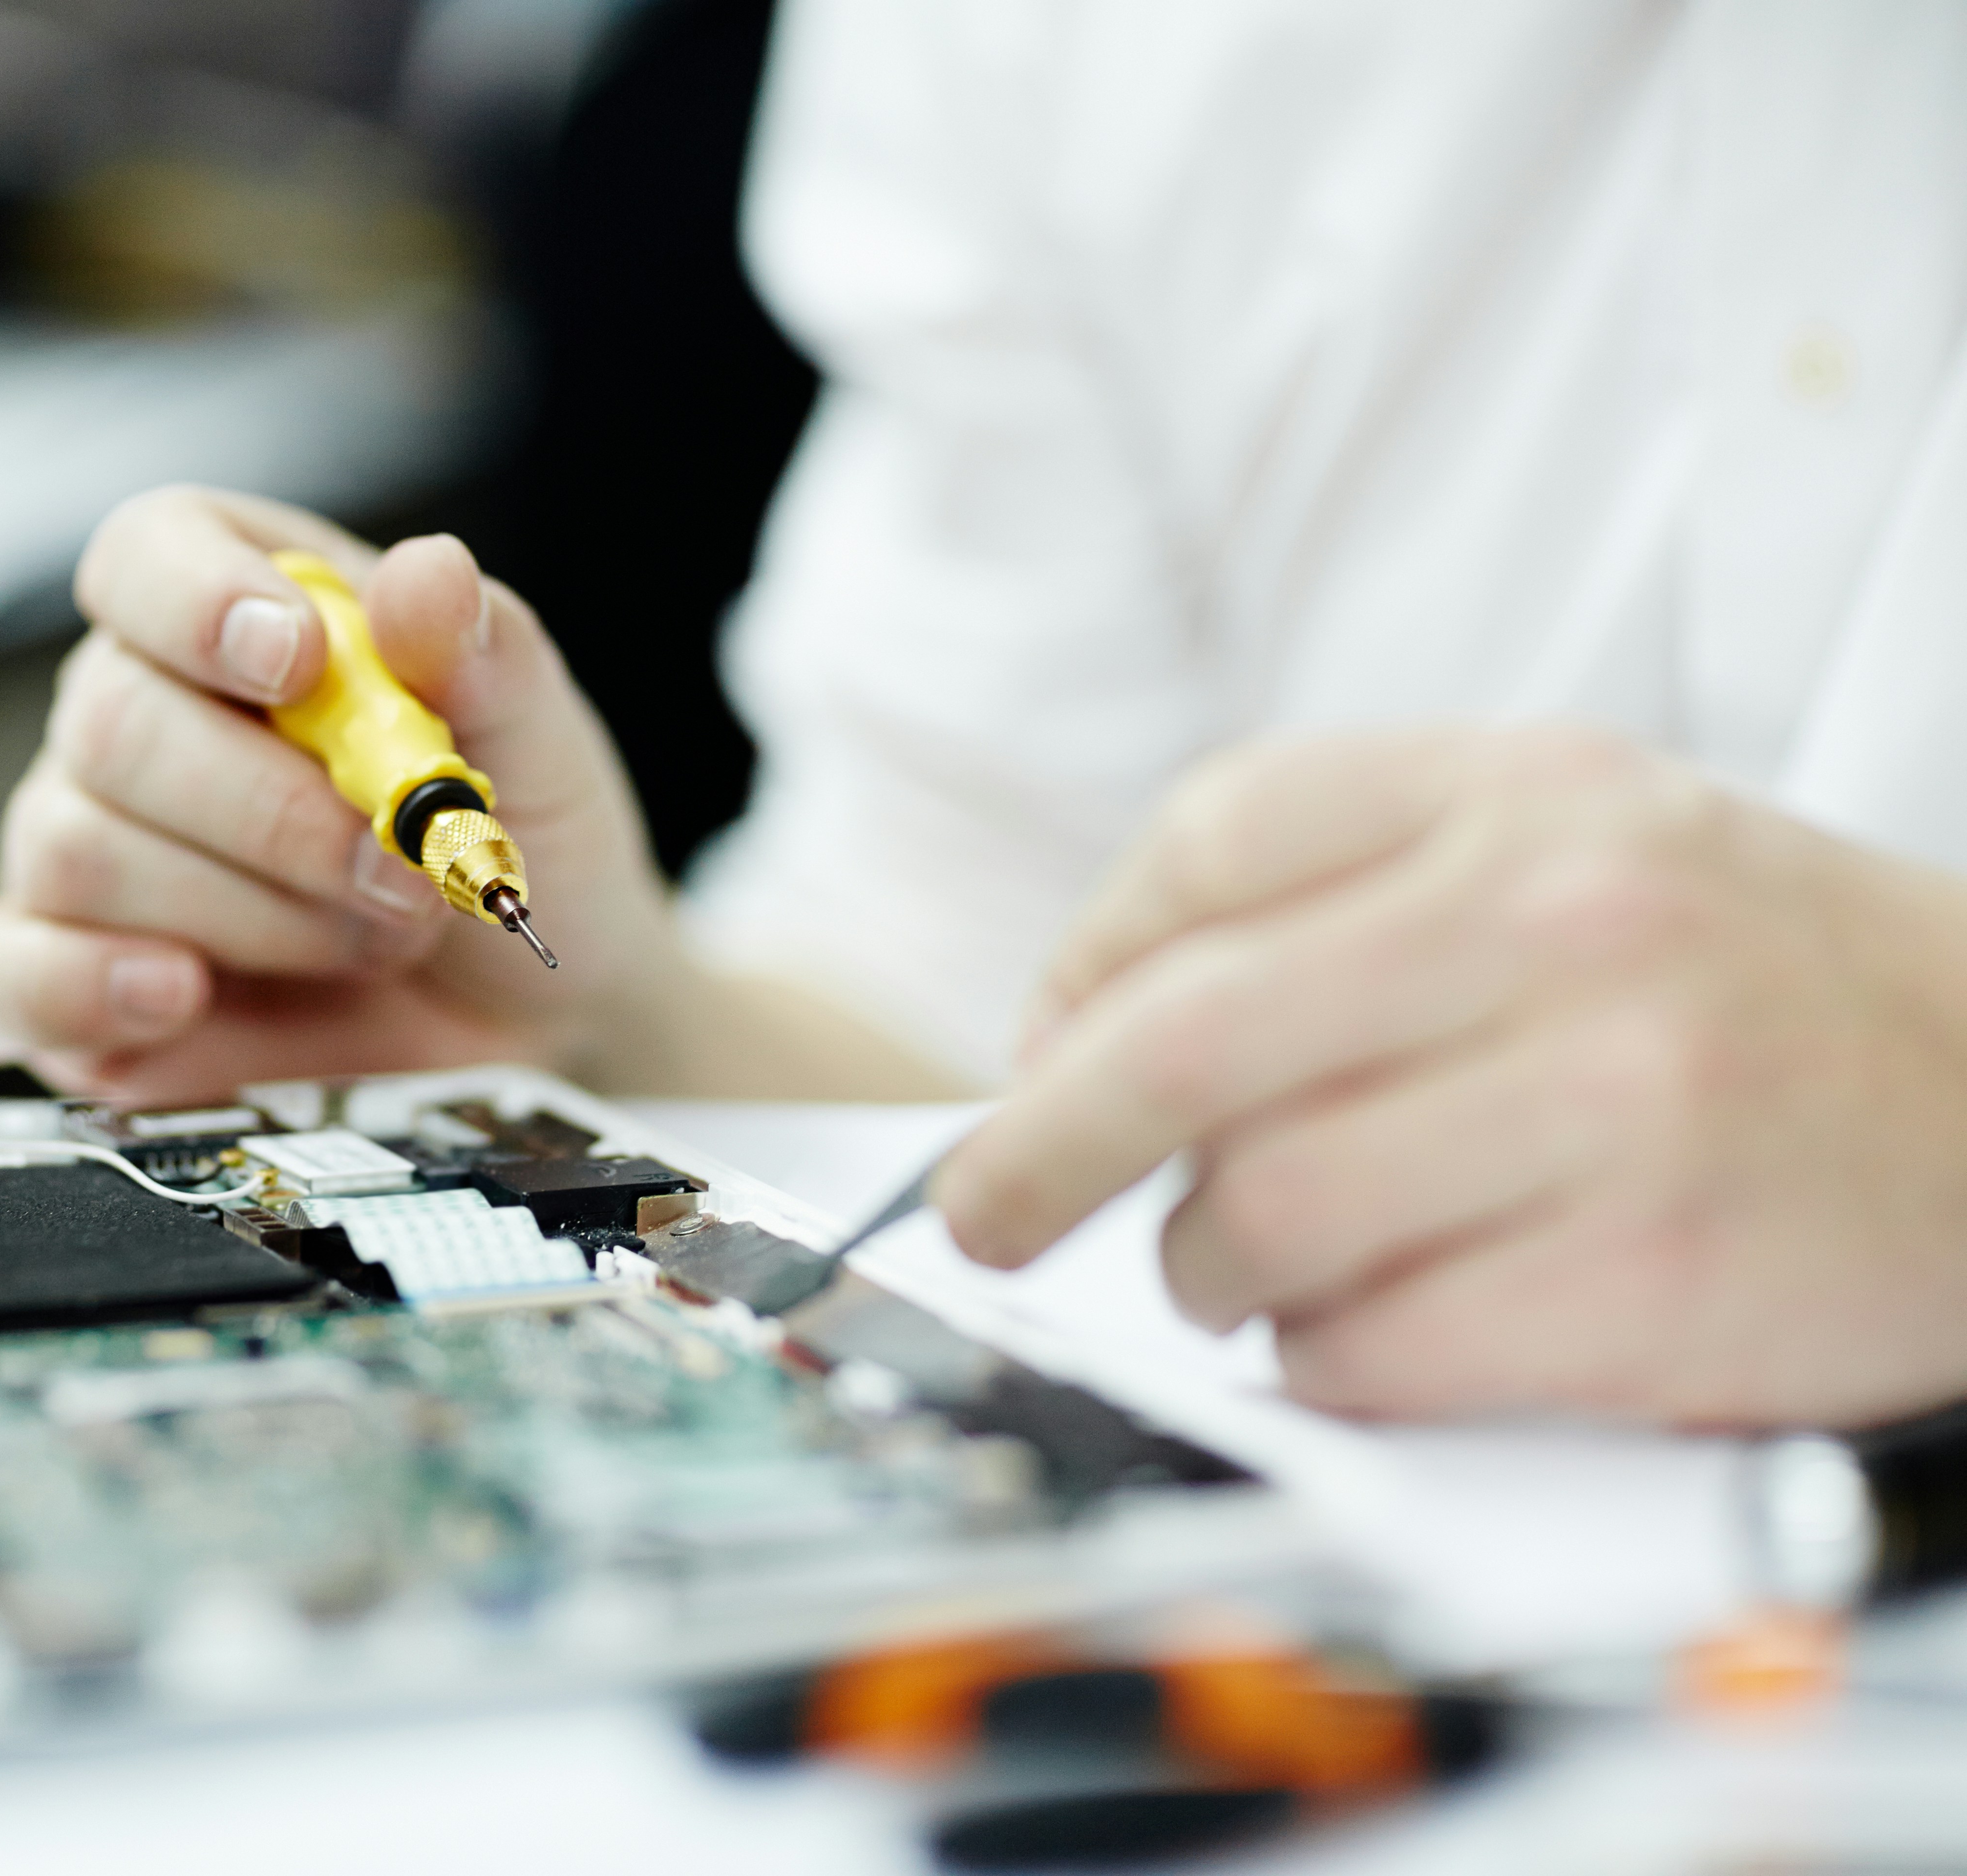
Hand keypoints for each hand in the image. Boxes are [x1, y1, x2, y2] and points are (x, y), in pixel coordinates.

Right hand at [0, 486, 669, 1101]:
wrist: (534, 1010)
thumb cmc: (513, 842)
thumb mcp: (536, 740)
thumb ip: (485, 652)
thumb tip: (427, 577)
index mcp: (234, 609)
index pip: (146, 552)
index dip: (200, 600)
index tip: (300, 661)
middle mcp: (130, 716)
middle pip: (112, 722)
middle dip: (273, 815)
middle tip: (400, 877)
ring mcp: (80, 849)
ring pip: (79, 851)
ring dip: (248, 915)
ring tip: (367, 940)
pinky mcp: (55, 981)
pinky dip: (73, 988)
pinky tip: (179, 996)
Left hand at [931, 725, 1966, 1427]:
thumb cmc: (1754, 987)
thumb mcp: (1575, 849)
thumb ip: (1344, 897)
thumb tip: (1084, 1034)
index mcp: (1526, 794)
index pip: (1212, 840)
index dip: (1086, 961)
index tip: (1044, 1049)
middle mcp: (1565, 921)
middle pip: (1188, 1035)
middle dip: (1040, 1144)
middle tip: (984, 1210)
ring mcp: (1615, 1101)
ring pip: (1266, 1209)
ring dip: (1207, 1270)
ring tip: (1242, 1272)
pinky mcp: (1648, 1278)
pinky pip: (1376, 1345)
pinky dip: (1324, 1360)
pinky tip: (1360, 1336)